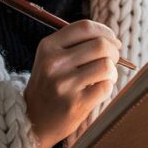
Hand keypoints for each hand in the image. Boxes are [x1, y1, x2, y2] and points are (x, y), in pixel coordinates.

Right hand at [25, 20, 120, 147]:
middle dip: (114, 52)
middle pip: (100, 45)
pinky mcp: (75, 103)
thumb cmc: (51, 85)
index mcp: (48, 46)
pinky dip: (109, 86)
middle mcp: (54, 63)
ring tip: (105, 77)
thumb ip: (76, 44)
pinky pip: (106, 86)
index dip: (105, 32)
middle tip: (112, 60)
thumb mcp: (51, 58)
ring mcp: (64, 84)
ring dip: (112, 71)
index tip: (112, 41)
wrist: (33, 120)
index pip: (85, 27)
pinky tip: (99, 89)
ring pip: (106, 65)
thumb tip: (113, 40)